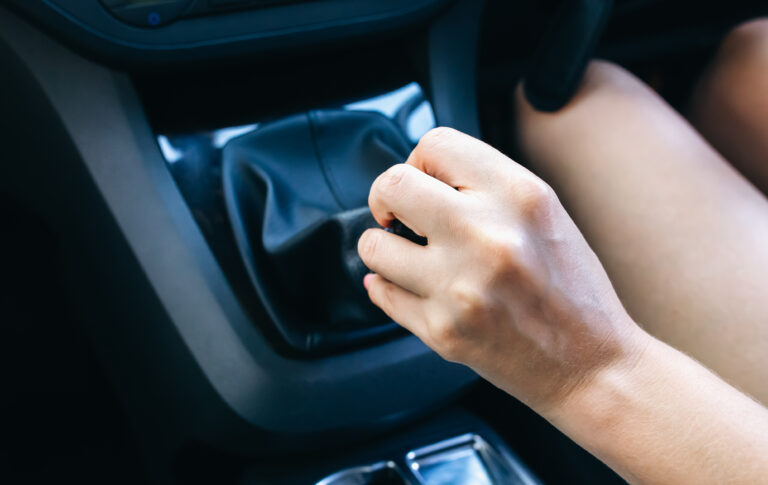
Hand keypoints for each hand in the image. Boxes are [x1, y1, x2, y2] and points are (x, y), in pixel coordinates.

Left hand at [358, 127, 648, 411]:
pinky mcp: (442, 330)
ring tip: (407, 257)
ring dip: (384, 248)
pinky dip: (390, 288)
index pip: (436, 144)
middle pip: (392, 186)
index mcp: (518, 196)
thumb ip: (486, 186)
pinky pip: (382, 293)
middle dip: (387, 199)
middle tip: (398, 216)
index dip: (420, 162)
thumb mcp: (544, 213)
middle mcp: (486, 235)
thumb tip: (420, 174)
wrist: (592, 365)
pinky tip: (412, 288)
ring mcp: (459, 285)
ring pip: (374, 245)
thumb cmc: (571, 290)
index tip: (423, 182)